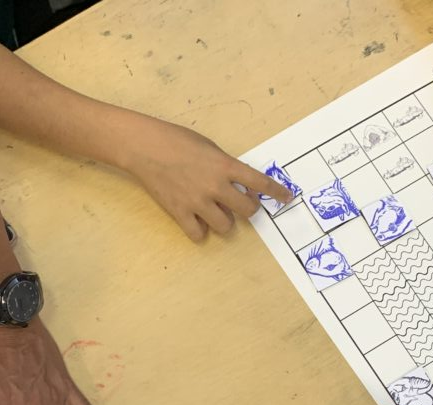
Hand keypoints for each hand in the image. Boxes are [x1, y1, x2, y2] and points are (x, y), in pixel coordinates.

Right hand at [121, 115, 291, 240]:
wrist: (145, 147)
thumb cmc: (177, 140)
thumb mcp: (209, 147)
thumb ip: (226, 166)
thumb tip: (238, 186)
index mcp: (225, 166)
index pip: (260, 182)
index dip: (277, 192)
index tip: (287, 198)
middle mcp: (215, 186)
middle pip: (247, 211)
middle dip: (248, 209)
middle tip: (239, 204)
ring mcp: (197, 202)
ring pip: (225, 227)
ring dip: (225, 221)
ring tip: (215, 212)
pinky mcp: (180, 213)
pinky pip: (199, 235)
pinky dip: (200, 231)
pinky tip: (196, 221)